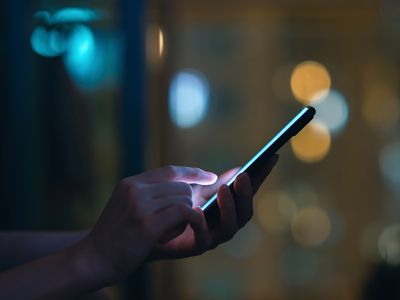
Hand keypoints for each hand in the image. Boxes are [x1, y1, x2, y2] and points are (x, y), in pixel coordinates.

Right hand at [77, 166, 216, 284]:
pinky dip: (193, 220)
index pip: (170, 170)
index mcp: (131, 183)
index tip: (210, 176)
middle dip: (190, 202)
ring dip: (187, 215)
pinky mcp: (147, 224)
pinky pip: (184, 212)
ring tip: (173, 230)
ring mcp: (140, 205)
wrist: (93, 259)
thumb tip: (184, 187)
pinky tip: (188, 229)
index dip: (193, 172)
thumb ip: (150, 195)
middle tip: (184, 219)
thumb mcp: (127, 206)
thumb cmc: (115, 236)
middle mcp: (135, 189)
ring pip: (184, 198)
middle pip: (181, 186)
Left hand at [148, 154, 278, 259]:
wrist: (148, 226)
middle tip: (243, 175)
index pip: (248, 193)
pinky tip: (198, 209)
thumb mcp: (195, 189)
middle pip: (245, 212)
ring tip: (224, 189)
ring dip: (230, 207)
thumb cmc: (172, 206)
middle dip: (246, 193)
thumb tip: (237, 170)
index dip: (261, 176)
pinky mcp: (195, 247)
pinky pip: (205, 238)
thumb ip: (214, 182)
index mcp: (226, 209)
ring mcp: (212, 237)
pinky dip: (203, 224)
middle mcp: (223, 224)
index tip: (271, 157)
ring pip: (231, 227)